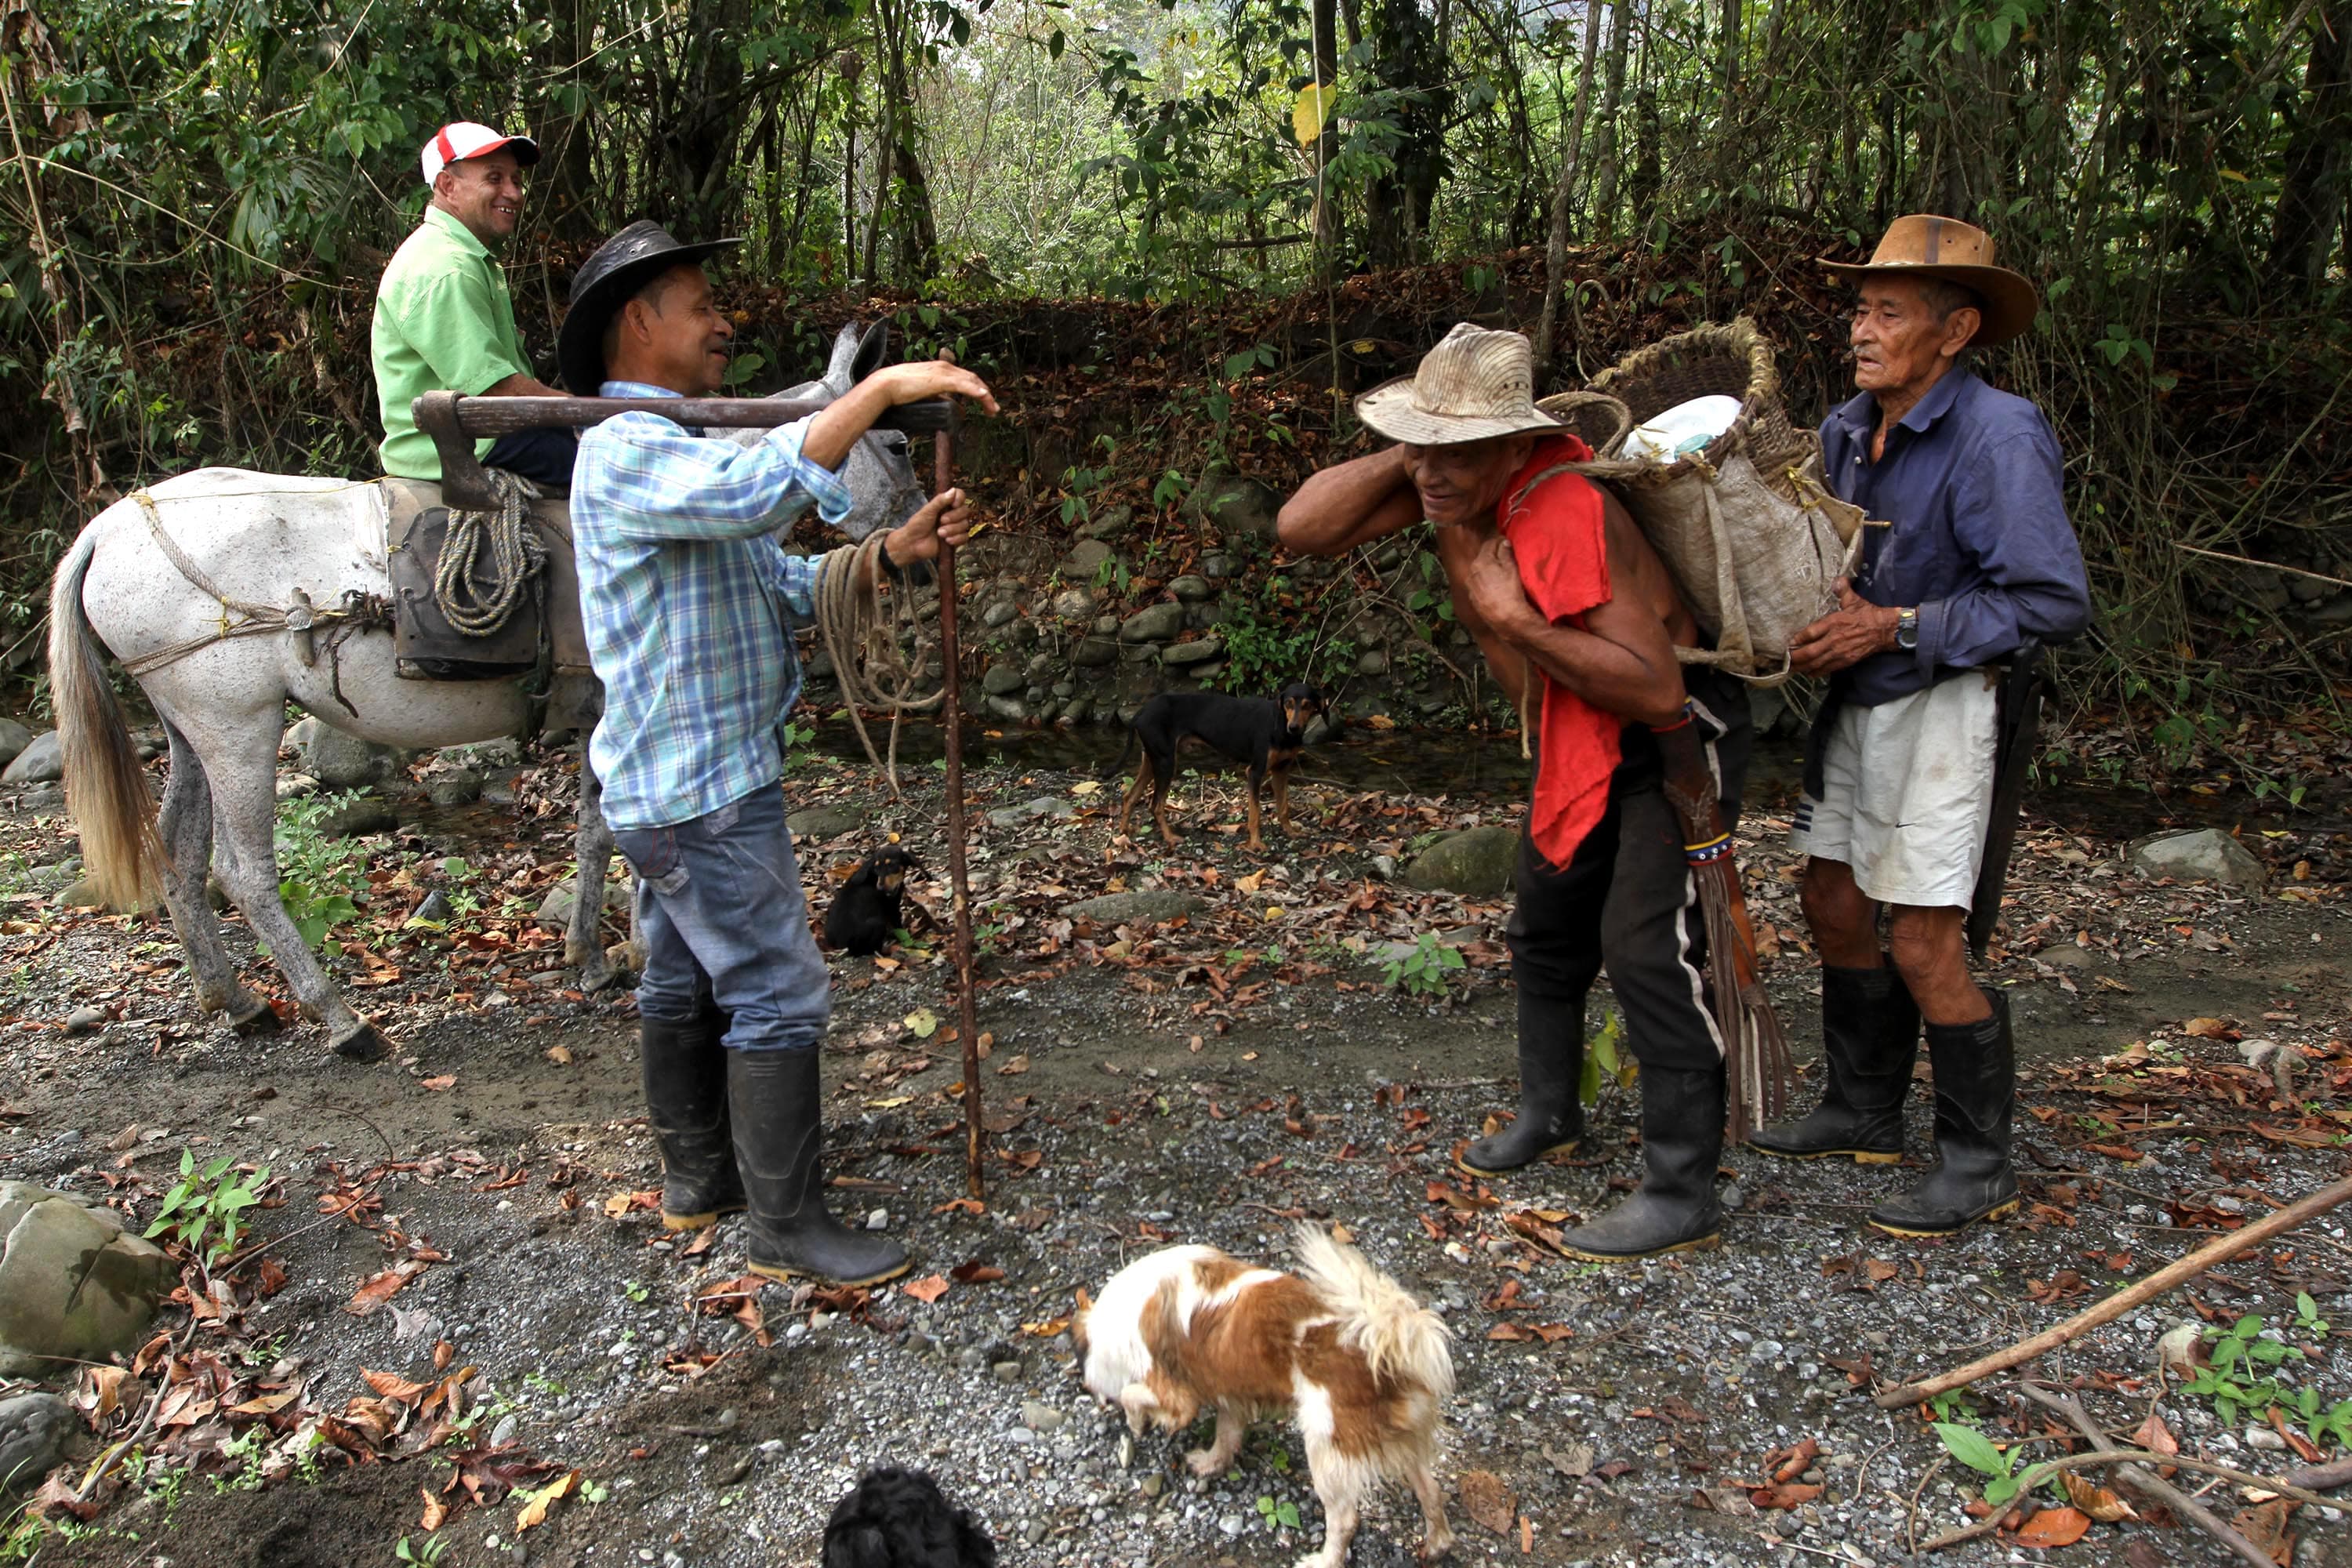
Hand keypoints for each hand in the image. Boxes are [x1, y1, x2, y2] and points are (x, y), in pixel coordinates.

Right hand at [868, 353, 998, 415]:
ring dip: (985, 396)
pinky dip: (976, 391)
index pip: (966, 377)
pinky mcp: (940, 380)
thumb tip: (952, 408)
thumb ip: (938, 398)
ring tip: (992, 409)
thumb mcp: (924, 394)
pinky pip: (963, 385)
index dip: (978, 389)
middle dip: (985, 394)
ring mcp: (943, 372)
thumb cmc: (899, 390)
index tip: (985, 402)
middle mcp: (944, 367)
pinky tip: (984, 397)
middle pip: (972, 379)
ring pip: (971, 382)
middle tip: (993, 409)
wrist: (885, 385)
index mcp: (941, 369)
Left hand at [884, 486, 975, 567]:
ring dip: (952, 529)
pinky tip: (946, 540)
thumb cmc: (917, 525)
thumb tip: (953, 490)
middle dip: (954, 517)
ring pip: (965, 524)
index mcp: (945, 504)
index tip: (954, 504)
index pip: (960, 495)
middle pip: (965, 510)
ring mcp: (955, 527)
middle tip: (941, 521)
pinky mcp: (956, 539)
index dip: (959, 499)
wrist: (913, 544)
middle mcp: (952, 514)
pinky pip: (965, 537)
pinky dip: (956, 538)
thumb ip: (940, 500)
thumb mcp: (927, 510)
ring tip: (939, 533)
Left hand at [1452, 533, 1539, 639]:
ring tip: (1500, 573)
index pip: (1489, 544)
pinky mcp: (1472, 598)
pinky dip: (1484, 582)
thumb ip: (1505, 552)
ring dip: (1487, 570)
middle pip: (1482, 558)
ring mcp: (1470, 586)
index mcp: (1480, 561)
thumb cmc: (1510, 590)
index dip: (1499, 541)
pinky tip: (1494, 587)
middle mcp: (1471, 572)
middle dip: (1492, 556)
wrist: (1505, 617)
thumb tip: (1503, 542)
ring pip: (1478, 572)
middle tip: (1505, 558)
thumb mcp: (1511, 568)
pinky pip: (1478, 585)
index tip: (1506, 542)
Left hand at [1789, 577, 1900, 675]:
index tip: (1788, 643)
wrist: (1885, 630)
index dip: (1797, 640)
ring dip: (1802, 667)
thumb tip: (1837, 579)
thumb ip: (1842, 590)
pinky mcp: (1845, 661)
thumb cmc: (1868, 614)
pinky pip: (1826, 669)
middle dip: (1795, 658)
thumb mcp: (1854, 600)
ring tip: (1791, 668)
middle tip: (1785, 660)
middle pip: (1808, 652)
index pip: (1809, 633)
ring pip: (1815, 664)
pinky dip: (1815, 672)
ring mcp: (1839, 652)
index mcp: (1834, 623)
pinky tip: (1808, 672)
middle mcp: (1834, 639)